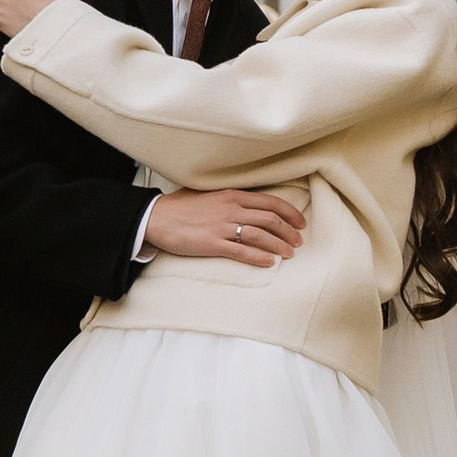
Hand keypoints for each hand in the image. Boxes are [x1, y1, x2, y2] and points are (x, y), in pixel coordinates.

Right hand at [143, 186, 307, 268]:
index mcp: (232, 195)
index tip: (300, 222)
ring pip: (261, 236)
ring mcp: (223, 226)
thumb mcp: (207, 193)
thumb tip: (244, 201)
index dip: (289, 213)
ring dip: (279, 245)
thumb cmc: (180, 206)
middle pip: (270, 219)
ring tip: (289, 254)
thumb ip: (228, 196)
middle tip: (298, 241)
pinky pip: (242, 251)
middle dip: (289, 232)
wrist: (156, 217)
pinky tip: (269, 263)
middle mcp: (231, 208)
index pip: (270, 202)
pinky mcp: (213, 244)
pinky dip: (258, 257)